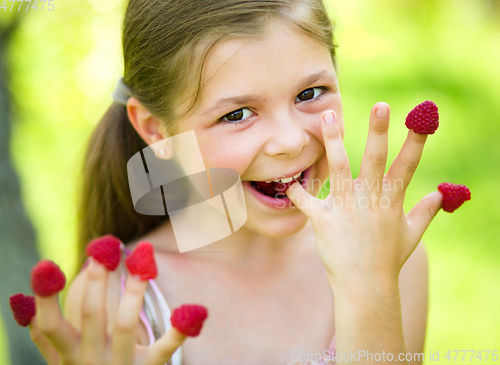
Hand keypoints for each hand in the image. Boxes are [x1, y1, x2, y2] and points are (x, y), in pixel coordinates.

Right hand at [29, 260, 185, 364]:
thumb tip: (19, 300)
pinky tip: (195, 310)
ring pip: (127, 324)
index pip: (50, 326)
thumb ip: (43, 332)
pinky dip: (179, 331)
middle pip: (92, 316)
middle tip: (104, 249)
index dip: (46, 299)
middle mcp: (91, 360)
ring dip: (134, 290)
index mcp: (68, 354)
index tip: (46, 265)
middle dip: (98, 281)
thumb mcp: (59, 359)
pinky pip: (164, 349)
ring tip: (143, 259)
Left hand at [286, 102, 441, 290]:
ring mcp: (347, 209)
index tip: (421, 119)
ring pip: (339, 169)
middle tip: (381, 106)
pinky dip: (297, 192)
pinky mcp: (324, 220)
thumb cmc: (388, 259)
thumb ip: (425, 212)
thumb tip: (440, 196)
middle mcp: (370, 200)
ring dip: (333, 142)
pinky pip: (307, 201)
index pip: (407, 166)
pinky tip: (288, 182)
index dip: (415, 142)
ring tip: (326, 116)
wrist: (366, 286)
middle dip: (378, 132)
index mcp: (392, 201)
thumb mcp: (411, 235)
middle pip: (374, 160)